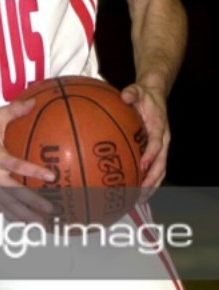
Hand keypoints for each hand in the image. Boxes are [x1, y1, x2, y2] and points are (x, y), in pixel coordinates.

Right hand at [0, 99, 56, 223]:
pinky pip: (0, 206)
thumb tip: (34, 102)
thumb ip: (14, 110)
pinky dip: (12, 216)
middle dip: (33, 204)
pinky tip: (25, 224)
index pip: (15, 166)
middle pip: (14, 193)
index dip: (33, 171)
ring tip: (42, 225)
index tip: (52, 176)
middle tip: (51, 210)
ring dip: (25, 216)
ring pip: (7, 205)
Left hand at [121, 82, 168, 197]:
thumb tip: (125, 95)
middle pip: (161, 164)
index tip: (142, 165)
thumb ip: (132, 93)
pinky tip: (136, 192)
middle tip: (139, 193)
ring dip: (151, 186)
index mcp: (160, 127)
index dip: (151, 155)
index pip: (157, 144)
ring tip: (138, 200)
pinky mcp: (156, 152)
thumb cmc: (144, 95)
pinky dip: (148, 182)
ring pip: (160, 171)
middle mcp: (163, 140)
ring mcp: (161, 148)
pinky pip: (154, 170)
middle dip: (151, 180)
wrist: (155, 95)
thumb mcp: (137, 90)